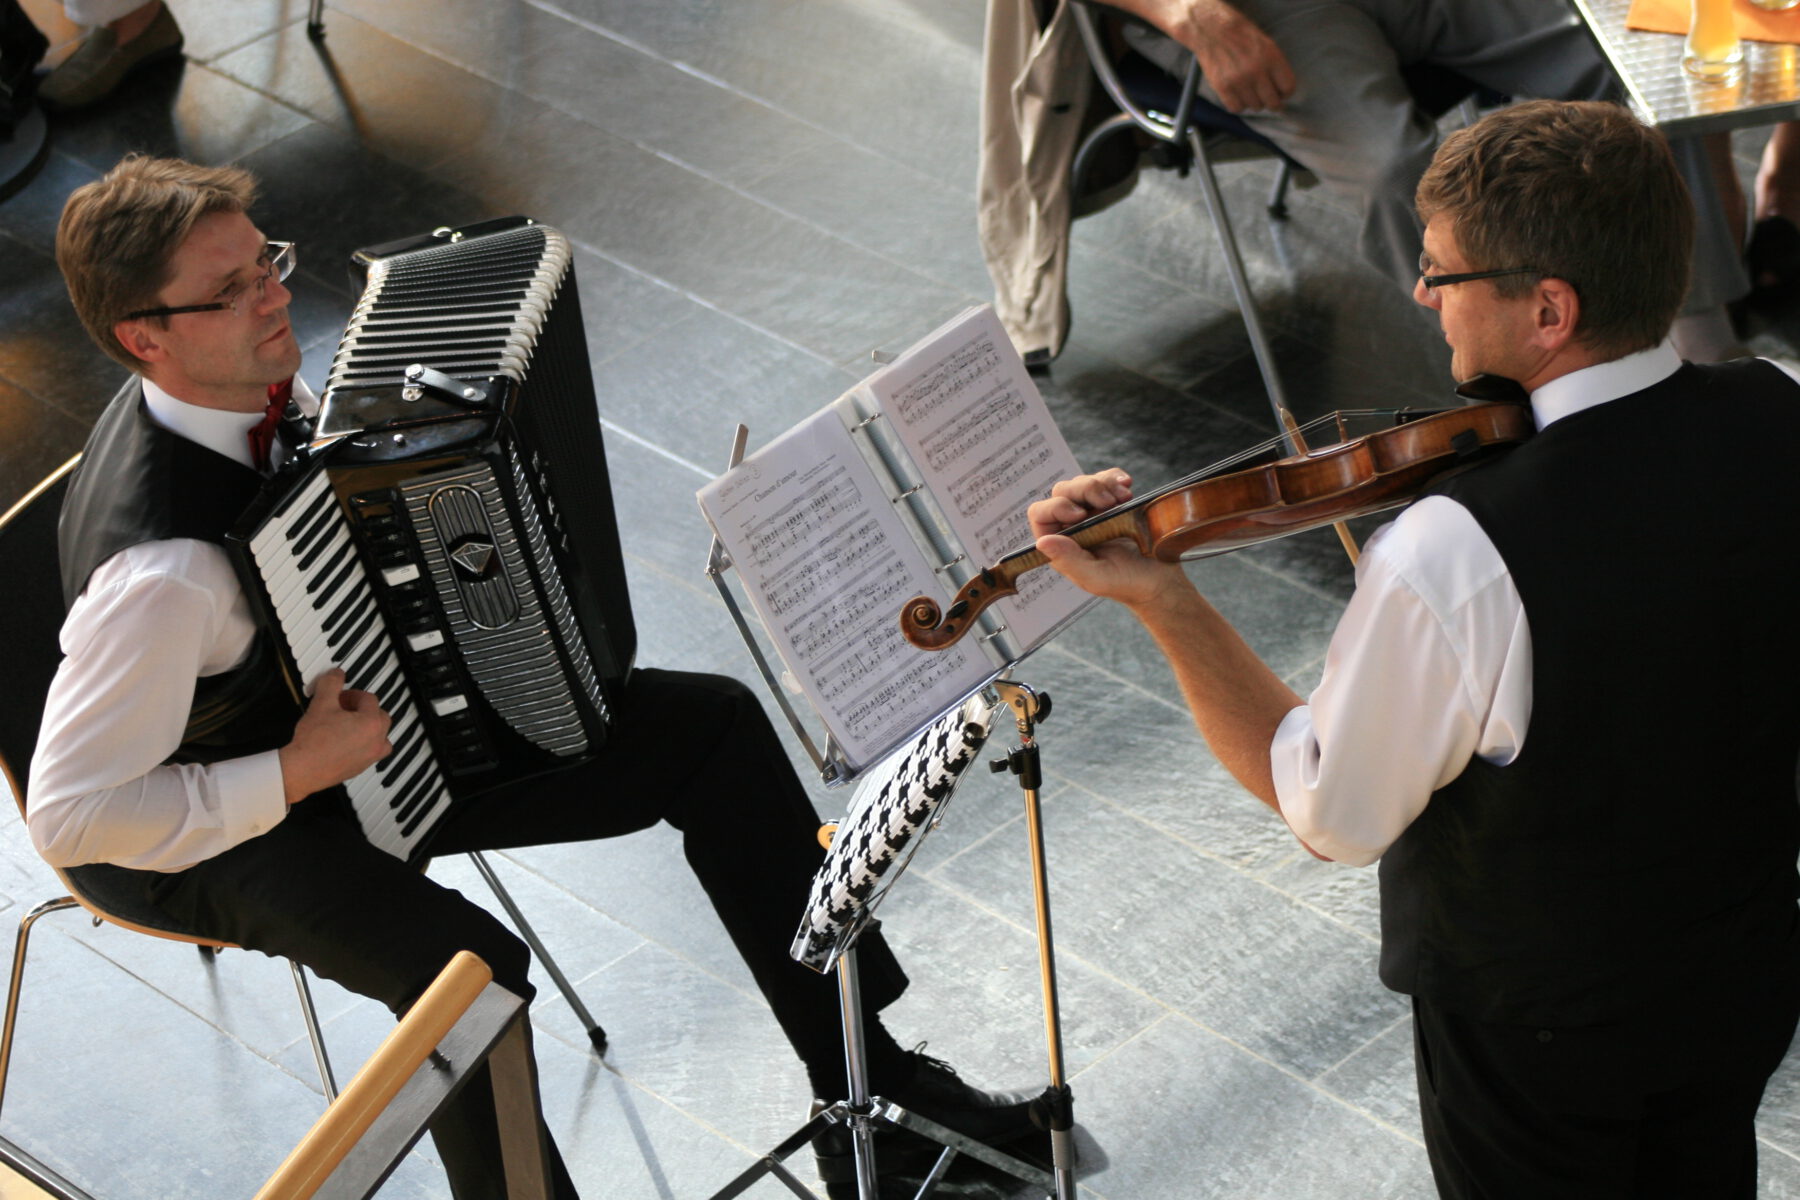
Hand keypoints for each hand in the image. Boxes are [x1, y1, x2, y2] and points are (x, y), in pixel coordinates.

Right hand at [278, 668, 392, 804]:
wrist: (302, 769)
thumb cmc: (313, 740)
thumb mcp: (321, 704)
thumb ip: (331, 684)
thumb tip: (336, 674)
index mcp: (371, 723)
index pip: (369, 699)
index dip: (352, 694)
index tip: (340, 697)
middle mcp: (377, 741)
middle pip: (379, 716)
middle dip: (363, 709)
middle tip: (343, 709)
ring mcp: (371, 756)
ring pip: (380, 736)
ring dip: (368, 727)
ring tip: (348, 724)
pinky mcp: (361, 768)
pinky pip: (371, 751)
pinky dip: (364, 744)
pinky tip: (345, 741)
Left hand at [1028, 469, 1190, 608]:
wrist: (1159, 578)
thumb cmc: (1127, 583)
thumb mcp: (1096, 578)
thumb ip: (1068, 560)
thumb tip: (1042, 542)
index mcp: (1061, 545)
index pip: (1040, 514)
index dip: (1056, 507)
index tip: (1081, 514)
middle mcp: (1072, 526)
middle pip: (1063, 491)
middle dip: (1086, 490)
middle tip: (1109, 503)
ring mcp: (1092, 512)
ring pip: (1084, 482)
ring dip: (1104, 484)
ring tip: (1125, 498)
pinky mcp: (1113, 502)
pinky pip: (1106, 479)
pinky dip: (1116, 478)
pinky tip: (1128, 487)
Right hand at [1164, 0, 1295, 112]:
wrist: (1213, 29)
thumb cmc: (1242, 36)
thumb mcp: (1266, 45)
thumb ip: (1276, 67)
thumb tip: (1282, 92)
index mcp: (1272, 57)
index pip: (1288, 87)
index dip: (1285, 93)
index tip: (1281, 93)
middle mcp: (1257, 70)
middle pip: (1273, 102)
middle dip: (1272, 102)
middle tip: (1267, 98)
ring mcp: (1239, 81)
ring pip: (1255, 107)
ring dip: (1254, 102)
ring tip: (1249, 90)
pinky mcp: (1223, 87)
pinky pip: (1236, 108)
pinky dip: (1238, 105)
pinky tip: (1238, 95)